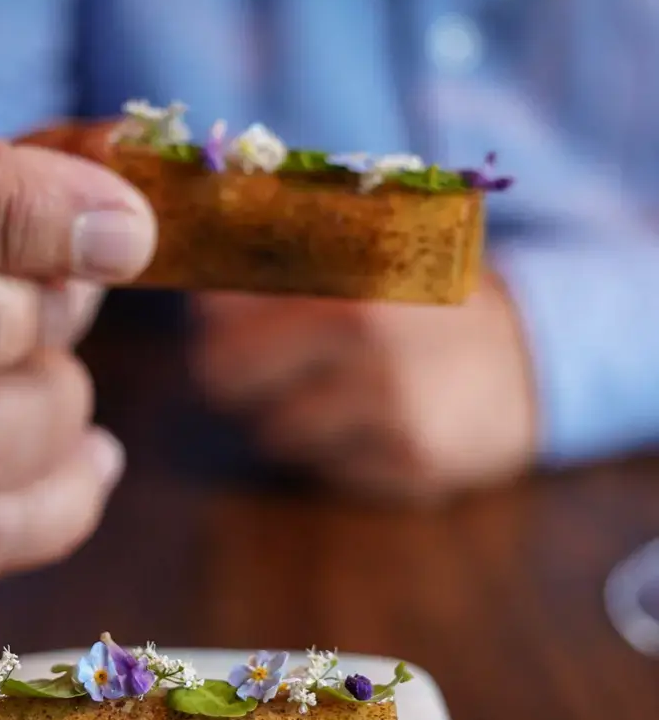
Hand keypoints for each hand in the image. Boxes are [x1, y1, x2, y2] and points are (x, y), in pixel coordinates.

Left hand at [190, 273, 536, 501]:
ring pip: (271, 431)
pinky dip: (343, 454)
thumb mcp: (360, 251)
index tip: (231, 318)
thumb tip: (186, 278)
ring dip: (295, 418)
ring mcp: (388, 395)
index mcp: (340, 254)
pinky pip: (325, 469)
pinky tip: (384, 424)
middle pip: (220, 373)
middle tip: (279, 365)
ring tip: (349, 392)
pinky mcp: (411, 457)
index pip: (214, 300)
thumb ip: (274, 250)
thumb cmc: (422, 303)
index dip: (215, 316)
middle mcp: (362, 321)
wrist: (533, 358)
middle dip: (239, 374)